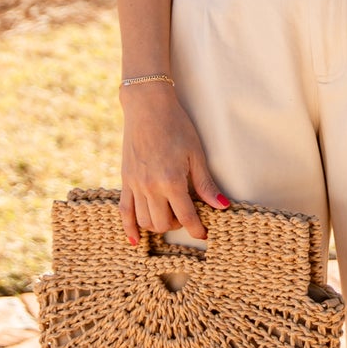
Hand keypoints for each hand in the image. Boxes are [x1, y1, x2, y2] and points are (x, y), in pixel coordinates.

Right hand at [118, 85, 229, 245]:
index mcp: (171, 181)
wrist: (147, 107)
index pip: (187, 217)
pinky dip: (129, 228)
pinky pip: (124, 211)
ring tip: (170, 217)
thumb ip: (205, 184)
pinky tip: (135, 240)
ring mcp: (135, 185)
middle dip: (179, 225)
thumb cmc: (176, 126)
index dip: (198, 230)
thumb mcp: (196, 154)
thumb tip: (222, 206)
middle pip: (164, 223)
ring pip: (145, 221)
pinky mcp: (125, 181)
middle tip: (189, 215)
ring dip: (159, 226)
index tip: (205, 233)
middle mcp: (151, 187)